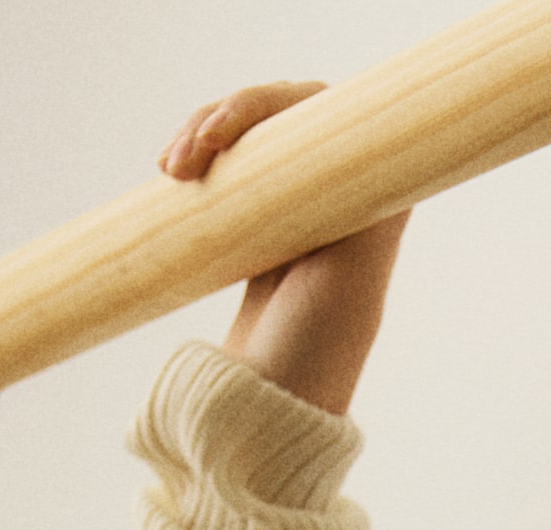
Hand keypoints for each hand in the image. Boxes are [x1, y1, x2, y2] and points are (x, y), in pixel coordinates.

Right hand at [159, 82, 410, 419]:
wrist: (271, 402)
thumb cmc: (313, 351)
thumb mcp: (345, 281)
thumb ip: (358, 214)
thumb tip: (379, 143)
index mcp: (370, 204)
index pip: (321, 112)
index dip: (265, 106)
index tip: (219, 135)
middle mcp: (339, 199)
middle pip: (280, 116)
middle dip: (223, 119)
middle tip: (183, 158)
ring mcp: (298, 210)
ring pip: (249, 138)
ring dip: (201, 135)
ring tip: (171, 169)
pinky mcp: (262, 226)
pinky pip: (231, 169)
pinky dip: (199, 159)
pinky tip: (172, 170)